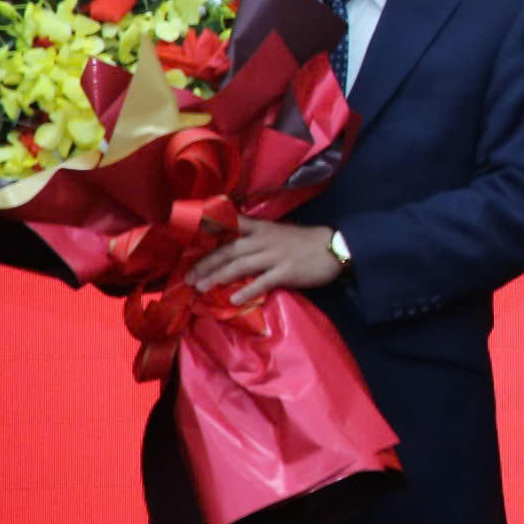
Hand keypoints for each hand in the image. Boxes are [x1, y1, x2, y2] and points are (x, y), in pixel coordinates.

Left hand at [188, 221, 341, 303]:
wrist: (334, 247)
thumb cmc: (305, 242)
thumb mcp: (279, 233)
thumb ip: (257, 239)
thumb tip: (232, 251)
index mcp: (262, 228)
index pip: (231, 223)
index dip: (210, 225)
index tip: (188, 230)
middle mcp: (264, 240)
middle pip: (229, 250)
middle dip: (206, 264)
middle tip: (189, 278)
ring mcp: (275, 255)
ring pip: (239, 265)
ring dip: (218, 277)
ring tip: (202, 288)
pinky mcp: (286, 271)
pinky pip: (262, 282)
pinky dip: (247, 291)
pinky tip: (235, 300)